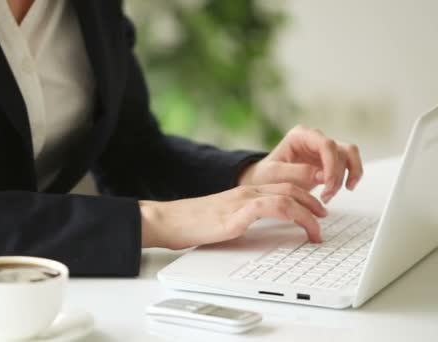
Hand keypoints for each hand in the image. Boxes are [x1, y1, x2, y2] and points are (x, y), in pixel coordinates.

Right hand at [140, 183, 326, 249]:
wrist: (169, 220)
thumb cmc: (191, 223)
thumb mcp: (224, 221)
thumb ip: (243, 221)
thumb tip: (261, 234)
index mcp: (244, 192)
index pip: (281, 185)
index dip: (303, 193)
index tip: (315, 208)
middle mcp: (246, 192)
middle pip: (290, 186)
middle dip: (313, 200)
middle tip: (325, 215)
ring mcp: (242, 200)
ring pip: (288, 196)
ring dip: (310, 211)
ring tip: (319, 228)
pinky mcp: (238, 213)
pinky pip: (274, 207)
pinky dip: (295, 215)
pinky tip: (303, 227)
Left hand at [238, 125, 362, 202]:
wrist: (265, 181)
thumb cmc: (266, 175)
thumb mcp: (274, 174)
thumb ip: (296, 172)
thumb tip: (322, 175)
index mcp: (299, 135)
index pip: (325, 144)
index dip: (331, 164)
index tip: (328, 183)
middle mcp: (314, 138)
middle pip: (338, 151)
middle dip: (336, 176)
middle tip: (326, 196)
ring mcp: (323, 148)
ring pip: (349, 154)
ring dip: (347, 175)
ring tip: (332, 194)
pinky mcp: (329, 160)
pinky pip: (350, 162)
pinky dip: (353, 174)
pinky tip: (348, 187)